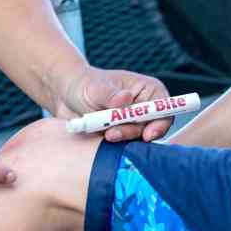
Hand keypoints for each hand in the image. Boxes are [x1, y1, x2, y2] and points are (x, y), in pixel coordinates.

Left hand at [56, 67, 171, 142]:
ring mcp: (133, 124)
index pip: (164, 108)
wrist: (66, 97)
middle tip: (113, 134)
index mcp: (147, 90)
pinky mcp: (122, 137)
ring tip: (103, 134)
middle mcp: (144, 108)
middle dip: (134, 133)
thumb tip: (124, 100)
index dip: (160, 122)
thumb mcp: (95, 87)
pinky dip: (114, 146)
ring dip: (122, 139)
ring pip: (137, 139)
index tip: (147, 134)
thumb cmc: (84, 83)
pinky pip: (124, 146)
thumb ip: (110, 95)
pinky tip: (100, 139)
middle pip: (152, 127)